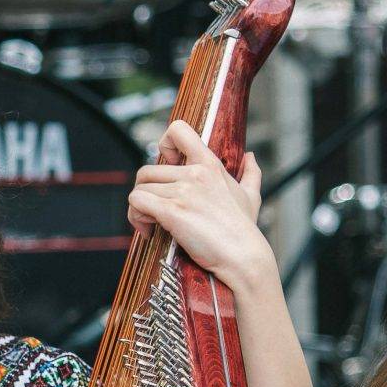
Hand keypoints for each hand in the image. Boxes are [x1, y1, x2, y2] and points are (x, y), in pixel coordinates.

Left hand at [126, 121, 275, 293]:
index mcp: (210, 164)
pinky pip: (136, 202)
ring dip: (139, 209)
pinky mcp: (172, 211)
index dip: (163, 144)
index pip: (178, 130)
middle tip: (153, 212)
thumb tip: (251, 156)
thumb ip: (250, 173)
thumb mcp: (251, 195)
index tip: (165, 165)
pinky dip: (136, 217)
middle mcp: (195, 173)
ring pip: (139, 189)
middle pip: (146, 170)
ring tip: (152, 225)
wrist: (243, 256)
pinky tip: (149, 231)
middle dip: (145, 192)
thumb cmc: (244, 230)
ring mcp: (183, 191)